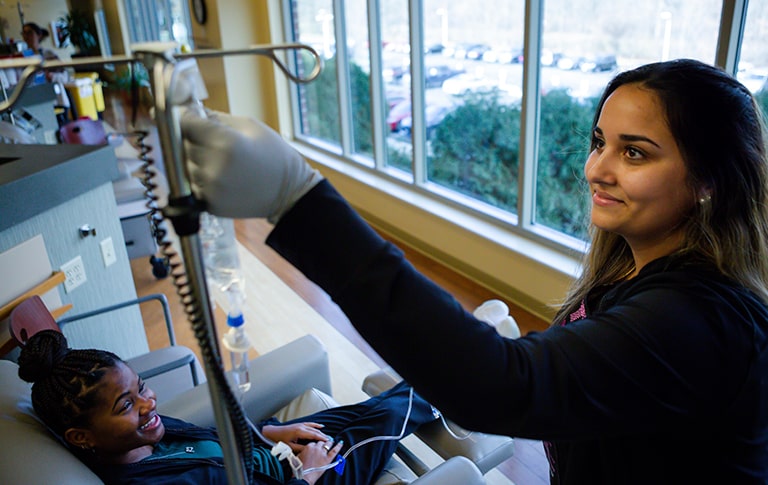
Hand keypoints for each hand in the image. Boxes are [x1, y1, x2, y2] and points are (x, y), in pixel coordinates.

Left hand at [181, 110, 322, 221]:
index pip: (185, 123)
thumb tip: (192, 110)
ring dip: (196, 161)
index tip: (192, 118)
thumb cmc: (273, 155)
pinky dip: (201, 180)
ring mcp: (210, 188)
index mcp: (224, 142)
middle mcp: (213, 166)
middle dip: (194, 140)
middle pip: (183, 145)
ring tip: (220, 161)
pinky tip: (222, 177)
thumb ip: (216, 118)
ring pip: (185, 166)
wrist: (289, 192)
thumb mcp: (249, 126)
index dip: (187, 118)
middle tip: (213, 142)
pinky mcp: (209, 204)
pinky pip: (193, 185)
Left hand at [261, 422, 330, 452]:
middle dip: (323, 435)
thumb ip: (300, 448)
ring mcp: (301, 424)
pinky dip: (316, 425)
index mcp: (299, 432)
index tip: (328, 442)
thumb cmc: (280, 440)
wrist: (272, 432)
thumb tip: (310, 449)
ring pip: (314, 427)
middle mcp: (301, 426)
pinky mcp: (299, 424)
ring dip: (321, 431)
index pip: (314, 435)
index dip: (321, 438)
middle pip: (315, 431)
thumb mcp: (290, 447)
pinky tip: (321, 426)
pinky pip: (310, 424)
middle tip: (331, 440)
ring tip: (327, 436)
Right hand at [297, 440, 342, 484]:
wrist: (303, 476)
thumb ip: (303, 451)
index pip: (313, 442)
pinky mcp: (327, 459)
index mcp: (308, 447)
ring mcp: (322, 453)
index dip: (315, 445)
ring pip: (327, 444)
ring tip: (331, 441)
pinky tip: (341, 443)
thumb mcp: (298, 456)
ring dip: (329, 442)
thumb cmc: (300, 468)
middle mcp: (316, 448)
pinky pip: (334, 451)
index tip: (316, 446)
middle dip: (321, 443)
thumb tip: (305, 450)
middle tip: (323, 444)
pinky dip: (338, 446)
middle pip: (320, 442)